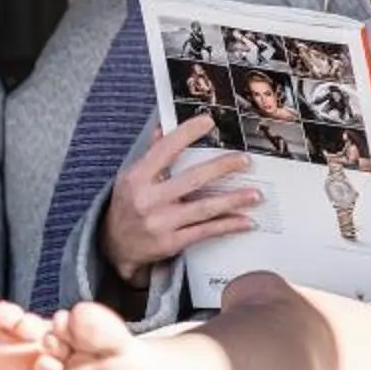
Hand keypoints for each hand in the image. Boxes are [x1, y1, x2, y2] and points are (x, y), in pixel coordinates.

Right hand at [100, 117, 259, 286]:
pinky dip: (227, 226)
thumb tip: (162, 127)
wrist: (114, 248)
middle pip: (192, 179)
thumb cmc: (127, 207)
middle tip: (245, 160)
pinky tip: (245, 221)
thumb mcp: (130, 178)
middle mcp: (148, 199)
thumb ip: (150, 154)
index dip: (186, 134)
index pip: (165, 150)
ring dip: (233, 200)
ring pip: (204, 208)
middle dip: (222, 168)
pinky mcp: (172, 243)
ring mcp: (161, 223)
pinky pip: (205, 232)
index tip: (208, 122)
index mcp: (137, 178)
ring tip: (255, 194)